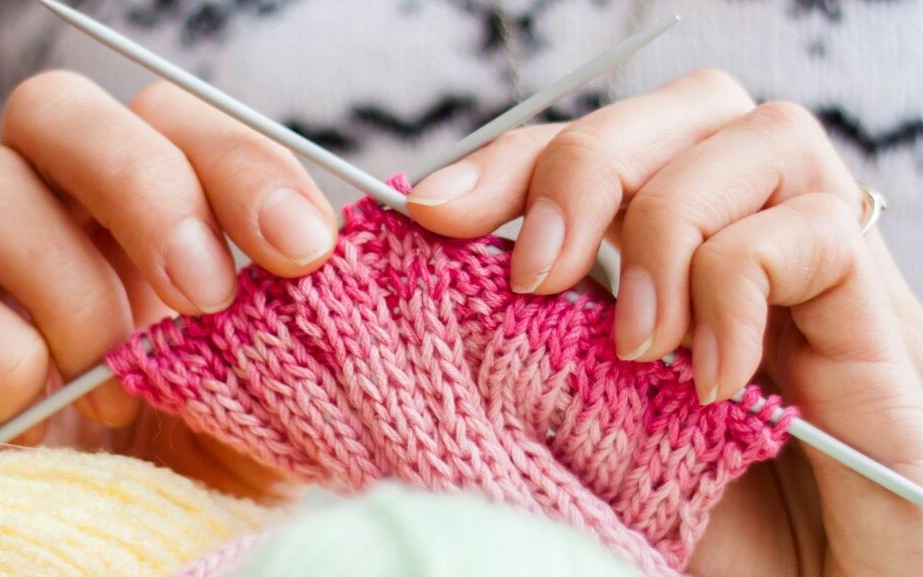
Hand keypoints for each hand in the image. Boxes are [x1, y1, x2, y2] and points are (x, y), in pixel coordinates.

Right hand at [0, 71, 332, 498]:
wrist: (135, 534)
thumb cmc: (223, 448)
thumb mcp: (295, 379)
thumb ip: (330, 301)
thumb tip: (404, 222)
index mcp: (158, 209)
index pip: (177, 120)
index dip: (240, 164)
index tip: (302, 247)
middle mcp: (67, 218)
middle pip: (60, 110)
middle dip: (146, 191)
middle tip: (205, 293)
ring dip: (76, 290)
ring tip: (126, 386)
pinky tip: (46, 408)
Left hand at [408, 69, 922, 575]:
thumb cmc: (680, 510)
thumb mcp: (574, 418)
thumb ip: (521, 339)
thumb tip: (427, 276)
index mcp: (665, 245)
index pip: (590, 146)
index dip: (508, 160)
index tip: (431, 211)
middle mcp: (743, 228)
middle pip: (680, 106)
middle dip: (584, 169)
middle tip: (535, 276)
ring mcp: (812, 260)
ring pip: (758, 137)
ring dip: (668, 232)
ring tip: (639, 347)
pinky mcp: (873, 302)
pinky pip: (815, 230)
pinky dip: (739, 291)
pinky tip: (715, 381)